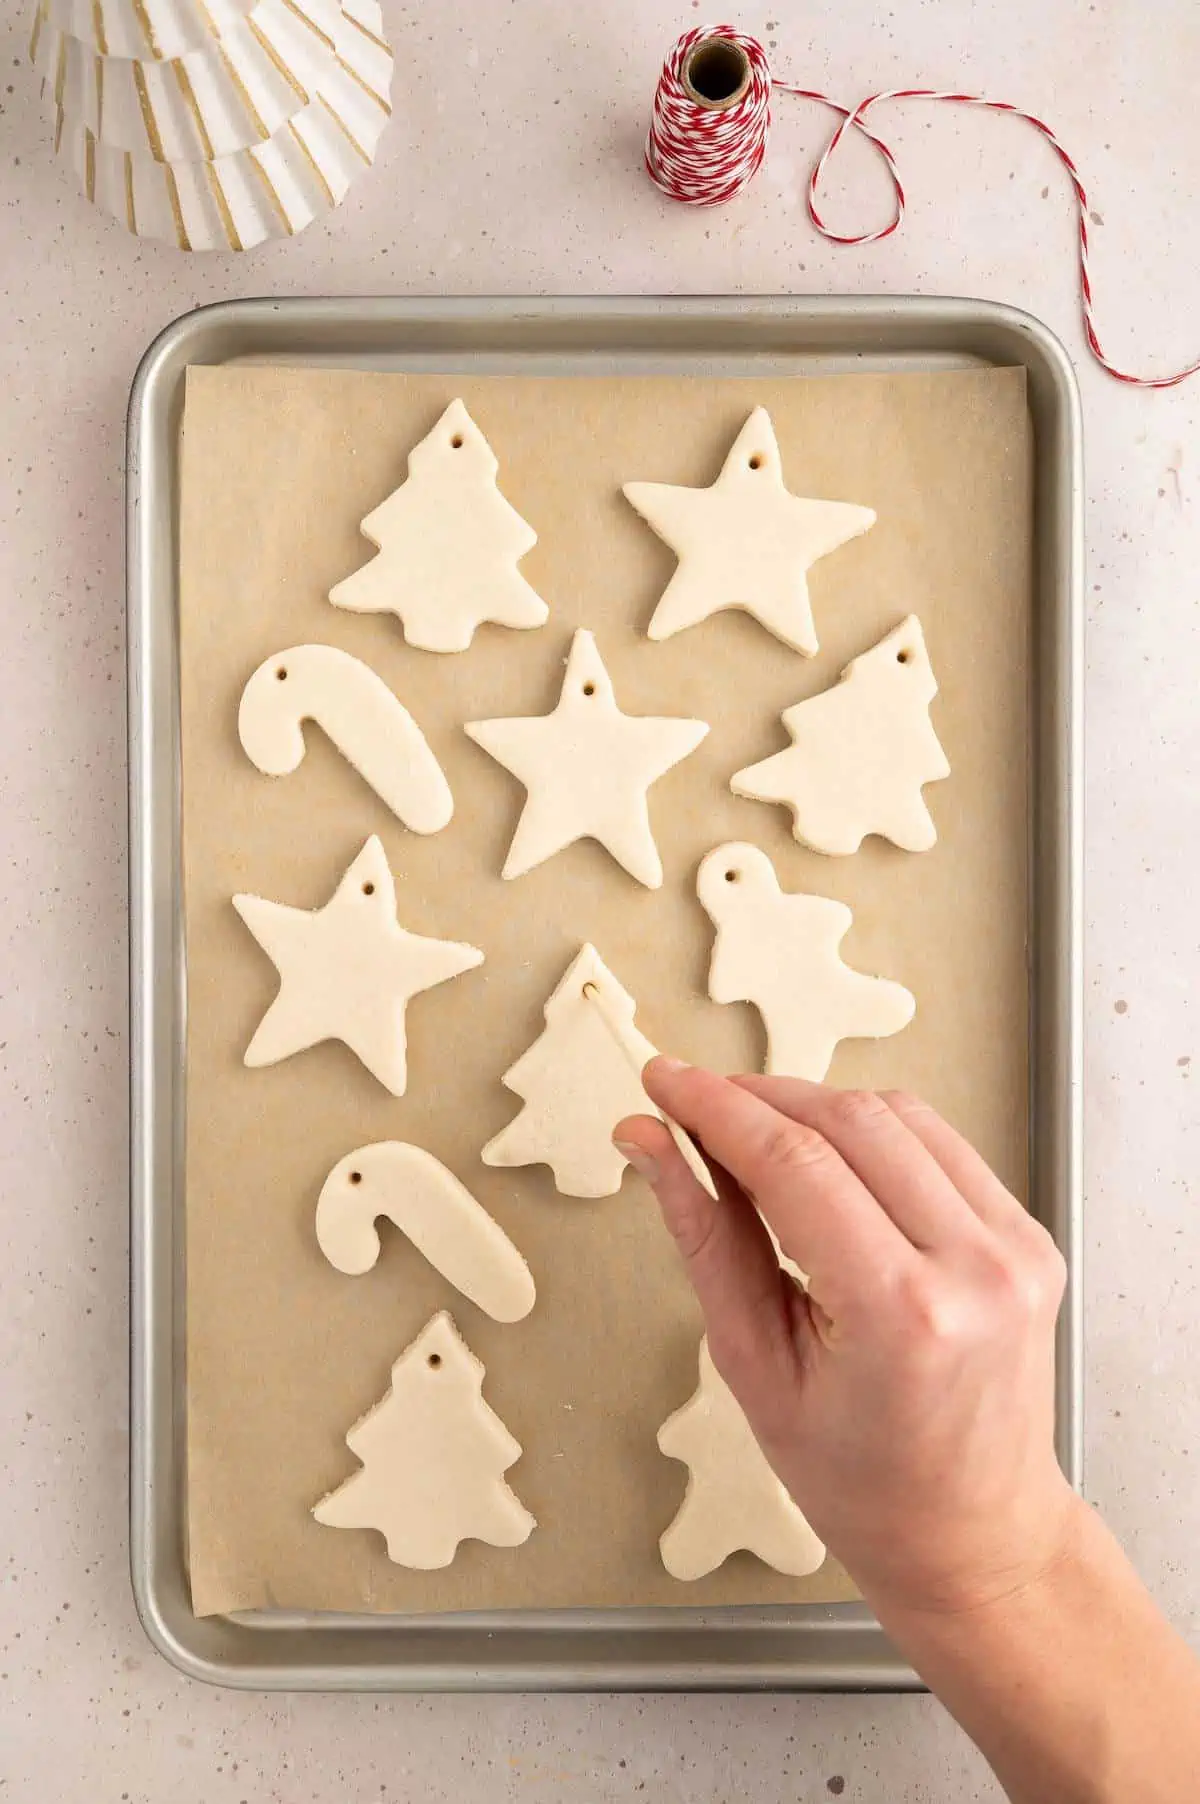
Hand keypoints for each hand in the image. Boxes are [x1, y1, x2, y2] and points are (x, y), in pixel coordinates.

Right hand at [615, 1061, 1078, 1620]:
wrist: (973, 1532)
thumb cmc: (864, 1483)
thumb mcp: (756, 1367)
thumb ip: (706, 1237)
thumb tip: (653, 1145)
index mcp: (904, 1314)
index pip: (793, 1162)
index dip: (715, 1108)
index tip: (664, 1081)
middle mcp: (975, 1268)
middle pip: (848, 1121)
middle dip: (757, 1097)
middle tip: (691, 1103)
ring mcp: (1014, 1248)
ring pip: (898, 1114)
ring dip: (813, 1106)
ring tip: (751, 1134)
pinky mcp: (1028, 1237)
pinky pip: (939, 1143)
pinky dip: (872, 1131)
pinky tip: (826, 1156)